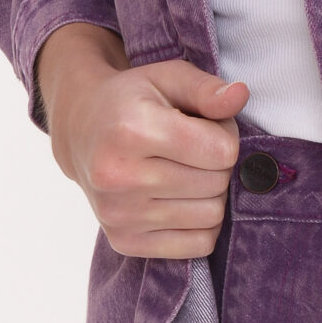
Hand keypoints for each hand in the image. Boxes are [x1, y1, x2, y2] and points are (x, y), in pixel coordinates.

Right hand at [34, 21, 250, 258]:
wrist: (81, 132)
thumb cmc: (132, 101)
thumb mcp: (168, 77)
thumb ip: (206, 87)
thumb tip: (240, 96)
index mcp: (131, 131)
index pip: (222, 151)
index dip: (226, 134)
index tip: (205, 125)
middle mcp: (119, 177)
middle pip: (217, 184)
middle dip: (218, 164)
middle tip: (195, 147)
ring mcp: (119, 215)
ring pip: (212, 216)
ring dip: (211, 193)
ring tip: (185, 169)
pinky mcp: (124, 241)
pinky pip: (198, 245)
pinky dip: (201, 223)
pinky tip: (180, 198)